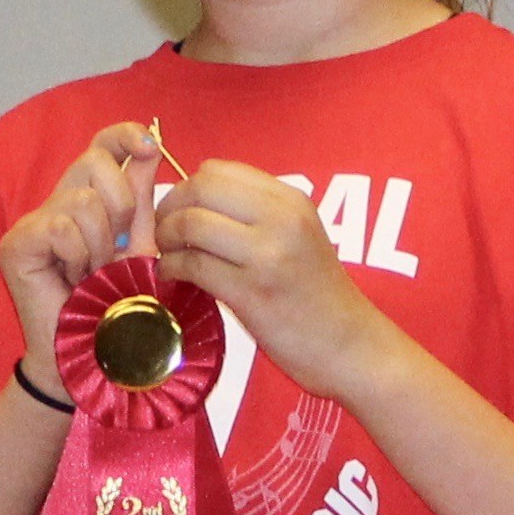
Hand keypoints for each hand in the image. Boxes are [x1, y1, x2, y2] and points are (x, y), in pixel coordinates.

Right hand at [0, 122, 164, 399]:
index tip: (149, 145)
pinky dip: (78, 254)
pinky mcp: (16, 244)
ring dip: (100, 243)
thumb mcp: (141, 247)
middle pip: (94, 161)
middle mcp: (55, 203)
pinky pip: (61, 226)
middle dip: (121, 206)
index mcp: (89, 199)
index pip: (102, 144)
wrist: (93, 355)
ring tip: (93, 274)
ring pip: (81, 199)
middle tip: (116, 251)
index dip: (124, 135)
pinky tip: (73, 279)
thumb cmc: (116, 307)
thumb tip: (150, 147)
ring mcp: (32, 223)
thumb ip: (142, 199)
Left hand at [154, 159, 386, 389]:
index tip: (178, 210)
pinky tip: (173, 277)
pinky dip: (171, 268)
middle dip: (168, 209)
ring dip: (166, 239)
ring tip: (168, 255)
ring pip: (190, 224)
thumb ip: (254, 213)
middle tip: (163, 232)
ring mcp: (267, 255)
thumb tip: (191, 198)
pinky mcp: (251, 292)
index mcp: (291, 200)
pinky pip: (192, 265)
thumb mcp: (297, 236)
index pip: (217, 170)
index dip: (185, 187)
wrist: (349, 344)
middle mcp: (281, 219)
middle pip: (198, 190)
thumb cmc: (315, 294)